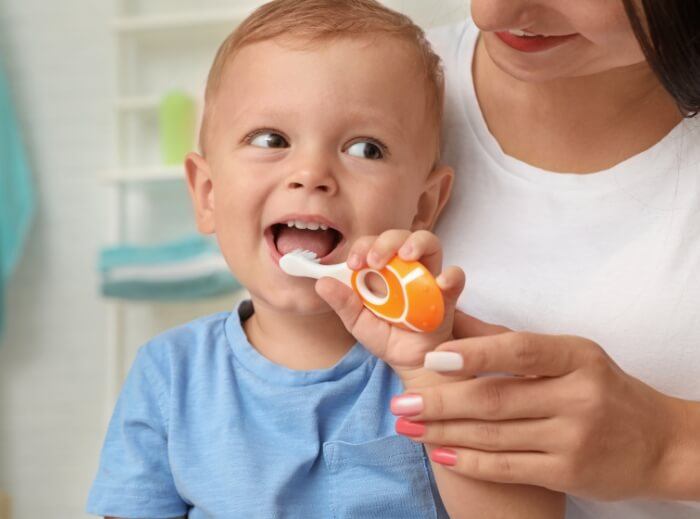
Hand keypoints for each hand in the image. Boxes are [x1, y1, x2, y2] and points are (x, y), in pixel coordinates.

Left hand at [315, 230, 464, 380]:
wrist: (410, 362)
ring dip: (416, 243)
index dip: (362, 246)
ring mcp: (427, 277)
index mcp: (381, 270)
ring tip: (406, 256)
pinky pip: (455, 276)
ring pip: (429, 244)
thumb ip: (342, 303)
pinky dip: (451, 275)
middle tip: (374, 260)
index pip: (372, 244)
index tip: (353, 263)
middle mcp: (404, 267)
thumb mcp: (358, 322)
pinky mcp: (447, 294)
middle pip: (400, 237)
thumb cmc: (385, 336)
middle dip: (386, 242)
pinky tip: (440, 282)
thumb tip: (321, 284)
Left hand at [392, 312, 692, 500]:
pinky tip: (441, 453)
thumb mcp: (570, 355)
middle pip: (496, 399)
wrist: (659, 443)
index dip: (472, 354)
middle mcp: (578, 396)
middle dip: (440, 402)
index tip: (430, 359)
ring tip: (407, 427)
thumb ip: (509, 341)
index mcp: (576, 356)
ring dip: (443, 432)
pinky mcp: (569, 473)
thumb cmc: (602, 389)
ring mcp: (574, 437)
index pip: (519, 350)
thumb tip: (452, 316)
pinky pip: (507, 467)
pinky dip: (469, 461)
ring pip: (494, 435)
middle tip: (400, 404)